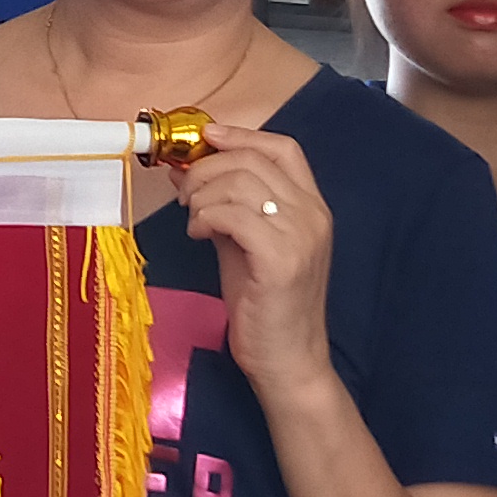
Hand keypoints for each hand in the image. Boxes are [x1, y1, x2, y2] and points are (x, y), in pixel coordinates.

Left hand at [173, 130, 333, 391]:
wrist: (288, 361)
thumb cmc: (265, 305)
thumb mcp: (243, 246)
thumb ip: (223, 206)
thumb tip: (184, 172)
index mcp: (312, 208)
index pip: (284, 148)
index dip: (242, 135)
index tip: (206, 138)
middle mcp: (313, 216)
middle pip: (252, 160)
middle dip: (206, 168)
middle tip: (183, 192)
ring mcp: (301, 236)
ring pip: (239, 183)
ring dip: (202, 196)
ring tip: (192, 220)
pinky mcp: (280, 260)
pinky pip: (233, 215)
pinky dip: (205, 219)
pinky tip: (199, 236)